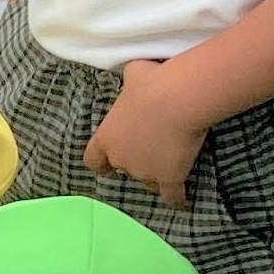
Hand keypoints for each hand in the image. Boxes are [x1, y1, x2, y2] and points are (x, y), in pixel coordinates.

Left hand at [85, 60, 208, 208]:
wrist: (176, 99)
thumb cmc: (152, 83)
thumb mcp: (134, 74)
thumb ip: (131, 78)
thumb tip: (134, 70)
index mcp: (106, 138)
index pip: (93, 160)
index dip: (100, 162)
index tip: (105, 166)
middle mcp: (121, 159)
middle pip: (123, 169)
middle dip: (133, 163)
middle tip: (149, 153)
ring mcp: (144, 171)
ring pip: (146, 182)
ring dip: (154, 177)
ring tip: (165, 170)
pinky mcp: (170, 177)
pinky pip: (172, 195)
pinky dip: (176, 199)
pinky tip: (180, 203)